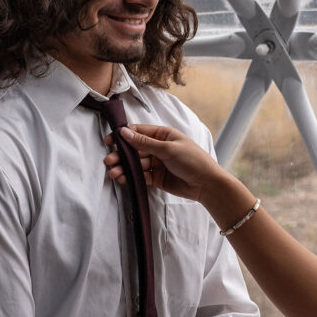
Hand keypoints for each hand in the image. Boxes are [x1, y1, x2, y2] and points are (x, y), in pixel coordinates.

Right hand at [103, 124, 222, 202]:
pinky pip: (141, 176)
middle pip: (135, 149)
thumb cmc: (193, 160)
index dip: (123, 136)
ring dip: (125, 168)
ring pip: (136, 164)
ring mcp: (157, 163)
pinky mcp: (157, 178)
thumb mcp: (168, 148)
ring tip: (114, 173)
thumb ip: (145, 143)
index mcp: (163, 135)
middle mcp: (158, 148)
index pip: (139, 132)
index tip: (110, 141)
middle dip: (121, 155)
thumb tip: (125, 132)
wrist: (207, 184)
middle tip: (109, 161)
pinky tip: (123, 179)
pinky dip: (132, 177)